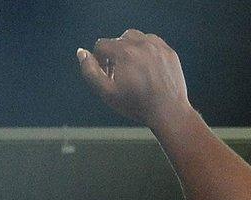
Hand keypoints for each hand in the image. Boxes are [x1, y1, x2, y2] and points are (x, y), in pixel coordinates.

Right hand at [75, 30, 190, 130]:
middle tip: (120, 74)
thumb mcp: (107, 93)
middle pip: (118, 39)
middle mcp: (141, 43)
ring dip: (130, 49)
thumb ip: (90, 71)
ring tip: (133, 68)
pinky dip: (146, 50)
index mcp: (124, 52)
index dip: (99, 60)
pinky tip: (147, 66)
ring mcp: (157, 46)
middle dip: (115, 54)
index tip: (107, 75)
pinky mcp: (169, 51)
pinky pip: (152, 42)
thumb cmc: (137, 105)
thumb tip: (82, 52)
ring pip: (136, 37)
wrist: (168, 112)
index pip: (101, 45)